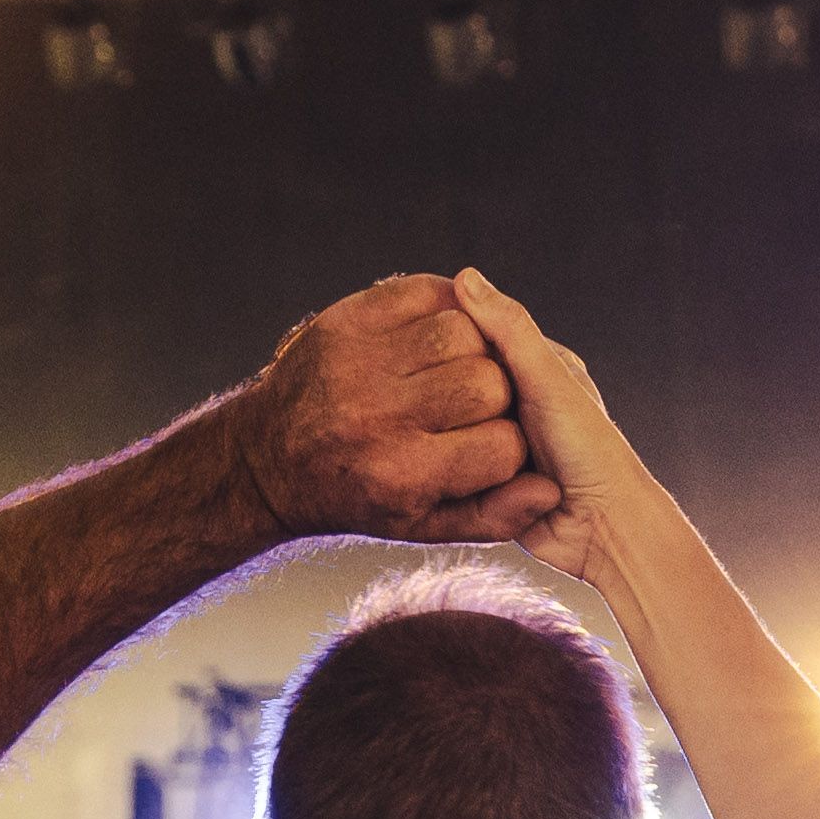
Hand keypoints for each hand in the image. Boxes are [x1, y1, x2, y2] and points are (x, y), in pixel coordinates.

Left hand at [219, 273, 552, 546]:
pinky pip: (426, 292)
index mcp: (401, 474)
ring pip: (464, 332)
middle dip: (496, 396)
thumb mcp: (422, 526)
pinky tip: (439, 334)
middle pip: (488, 383)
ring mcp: (359, 363)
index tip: (491, 450)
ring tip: (456, 372)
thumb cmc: (361, 495)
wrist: (268, 459)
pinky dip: (446, 307)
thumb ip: (492, 516)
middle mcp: (379, 417)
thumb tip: (550, 491)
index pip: (502, 446)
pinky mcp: (346, 320)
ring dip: (474, 350)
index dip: (510, 448)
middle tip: (476, 408)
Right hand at [443, 269, 651, 581]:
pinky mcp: (494, 481)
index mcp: (542, 369)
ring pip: (458, 424)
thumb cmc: (591, 452)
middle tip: (407, 384)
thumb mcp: (547, 381)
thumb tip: (466, 278)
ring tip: (416, 424)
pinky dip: (449, 462)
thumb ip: (509, 332)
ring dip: (444, 429)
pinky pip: (459, 464)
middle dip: (443, 386)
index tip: (415, 337)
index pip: (482, 338)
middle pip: (465, 382)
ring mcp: (507, 443)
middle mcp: (524, 403)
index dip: (450, 336)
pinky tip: (428, 458)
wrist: (603, 532)